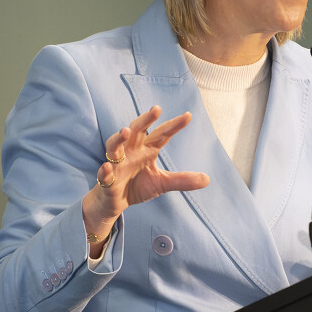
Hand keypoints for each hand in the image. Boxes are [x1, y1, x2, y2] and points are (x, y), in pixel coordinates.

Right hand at [82, 106, 208, 253]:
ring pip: (115, 146)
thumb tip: (207, 179)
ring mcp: (117, 164)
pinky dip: (105, 170)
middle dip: (145, 120)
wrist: (116, 201)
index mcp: (146, 150)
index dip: (174, 126)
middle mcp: (131, 152)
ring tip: (125, 132)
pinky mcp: (107, 179)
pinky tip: (107, 168)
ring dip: (118, 138)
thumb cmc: (138, 186)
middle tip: (156, 109)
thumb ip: (182, 180)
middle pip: (136, 131)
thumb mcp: (162, 183)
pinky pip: (104, 173)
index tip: (188, 116)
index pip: (162, 135)